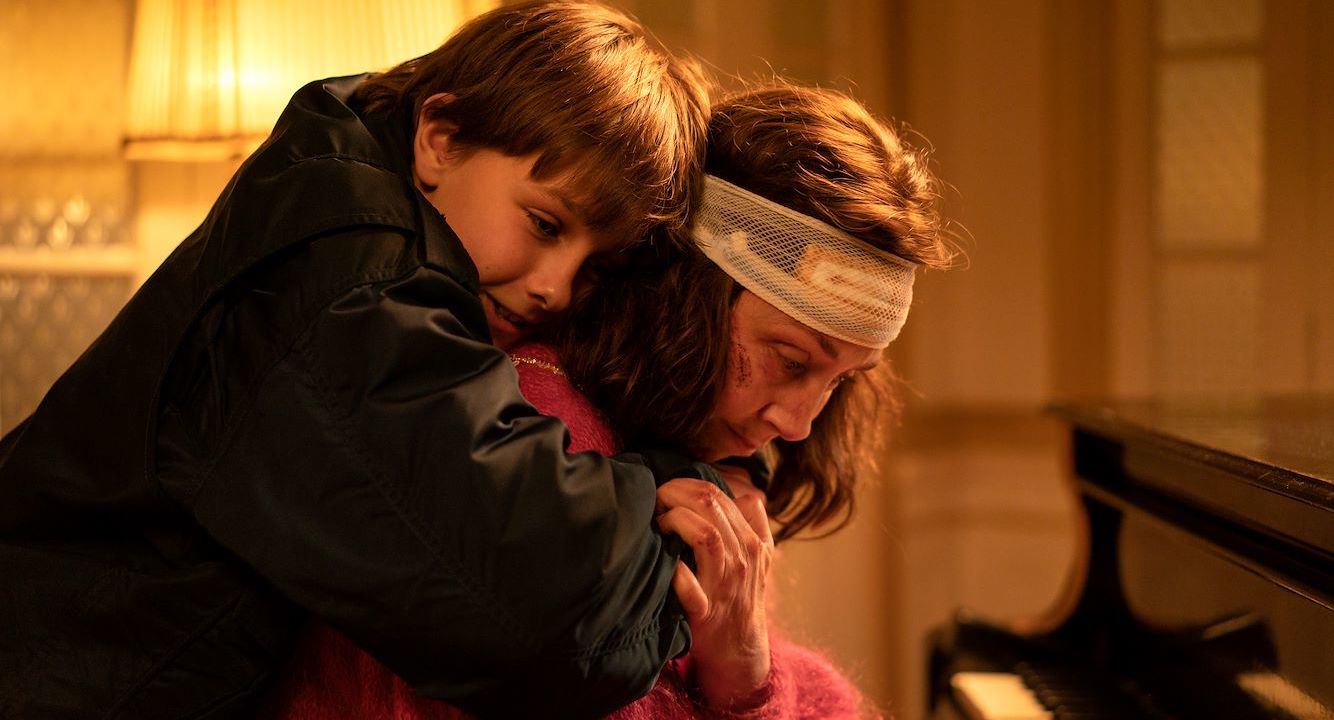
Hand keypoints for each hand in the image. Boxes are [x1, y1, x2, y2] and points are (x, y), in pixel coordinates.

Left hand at [656, 477, 774, 709]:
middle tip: (655, 501)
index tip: (666, 492)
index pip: (718, 495)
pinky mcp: (705, 611)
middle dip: (674, 494)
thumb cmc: (741, 597)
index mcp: (751, 541)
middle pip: (710, 505)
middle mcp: (742, 558)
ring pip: (706, 535)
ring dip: (675, 520)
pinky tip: (662, 561)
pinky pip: (689, 584)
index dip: (685, 486)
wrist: (739, 648)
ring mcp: (724, 584)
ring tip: (658, 523)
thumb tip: (748, 495)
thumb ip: (755, 524)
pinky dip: (675, 569)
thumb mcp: (760, 559)